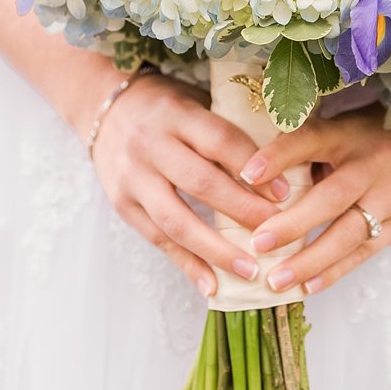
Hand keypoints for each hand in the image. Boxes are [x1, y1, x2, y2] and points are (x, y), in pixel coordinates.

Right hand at [88, 73, 292, 296]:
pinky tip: (212, 286)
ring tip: (249, 271)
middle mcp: (150, 145)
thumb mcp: (195, 103)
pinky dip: (186, 264)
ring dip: (215, 250)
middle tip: (275, 234)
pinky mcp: (122, 204)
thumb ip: (228, 131)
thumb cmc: (166, 108)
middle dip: (242, 211)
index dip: (253, 168)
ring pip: (176, 220)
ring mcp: (132, 177)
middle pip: (200, 183)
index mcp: (176, 115)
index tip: (285, 194)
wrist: (104, 107)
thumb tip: (285, 169)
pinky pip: (158, 239)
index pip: (220, 141)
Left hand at [238, 109, 390, 295]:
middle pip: (332, 198)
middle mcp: (368, 169)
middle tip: (258, 242)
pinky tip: (307, 287)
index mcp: (346, 136)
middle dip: (295, 223)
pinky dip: (335, 272)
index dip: (279, 155)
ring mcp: (388, 200)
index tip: (246, 172)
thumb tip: (246, 164)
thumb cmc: (370, 136)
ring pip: (348, 234)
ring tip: (275, 279)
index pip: (310, 141)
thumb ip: (301, 144)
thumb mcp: (340, 126)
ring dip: (311, 260)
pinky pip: (363, 253)